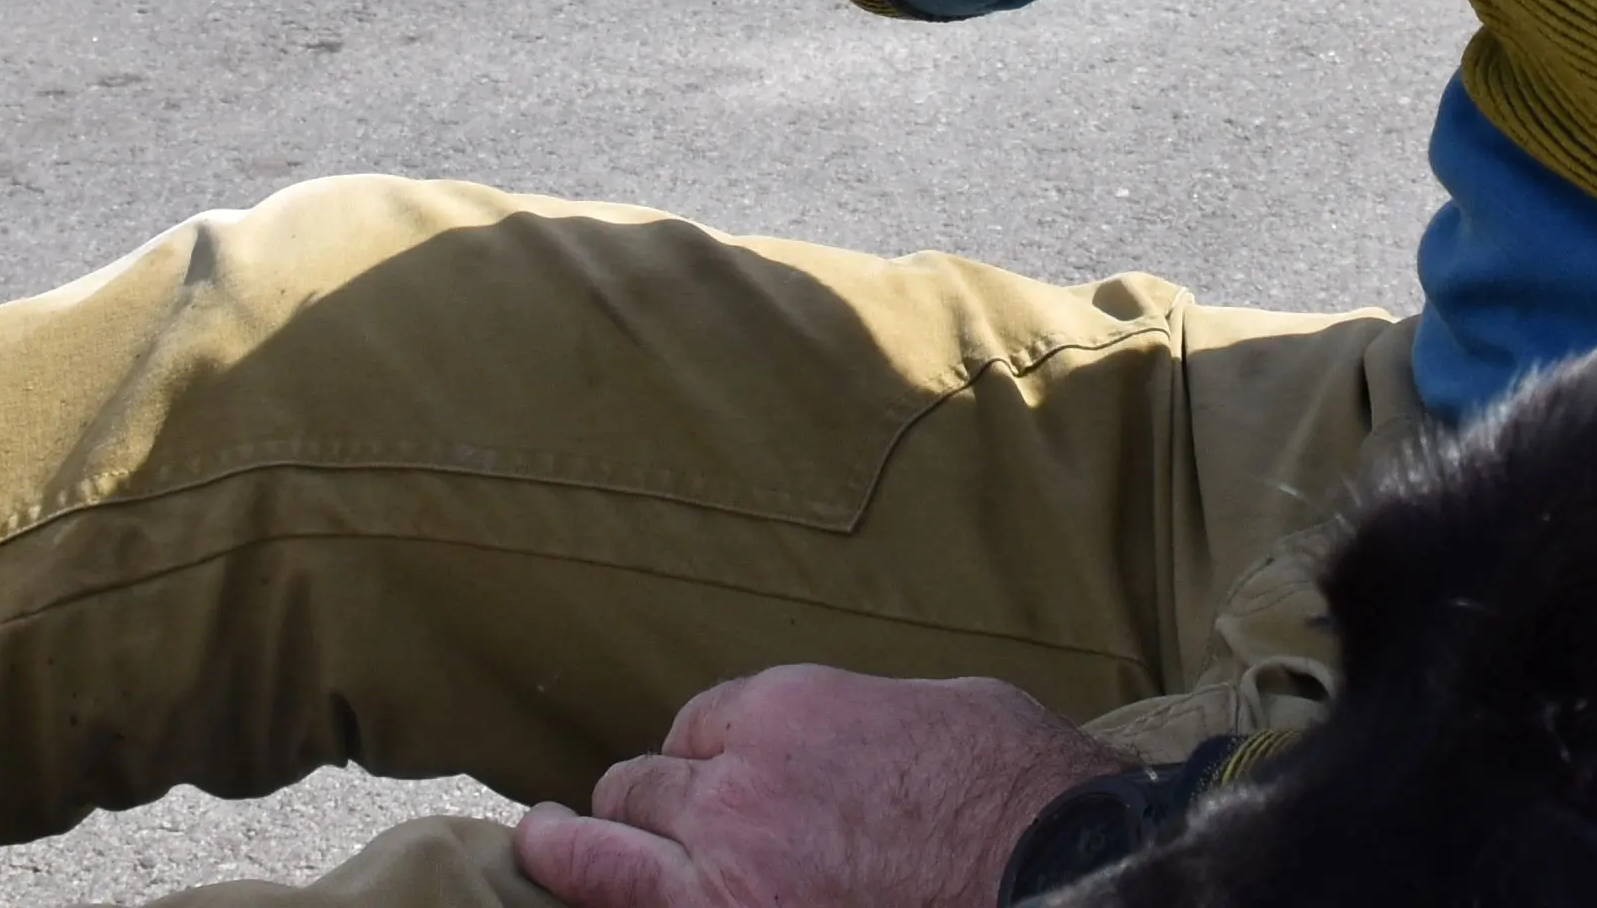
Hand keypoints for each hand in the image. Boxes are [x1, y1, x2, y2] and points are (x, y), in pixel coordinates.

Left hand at [512, 666, 1122, 907]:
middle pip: (641, 785)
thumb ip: (865, 728)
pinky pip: (627, 903)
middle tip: (636, 820)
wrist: (1051, 867)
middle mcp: (738, 782)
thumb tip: (860, 752)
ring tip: (546, 845)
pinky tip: (569, 879)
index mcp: (790, 709)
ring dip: (584, 847)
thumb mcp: (939, 713)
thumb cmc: (1019, 792)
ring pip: (605, 846)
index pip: (700, 727)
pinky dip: (602, 891)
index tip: (711, 782)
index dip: (704, 758)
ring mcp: (726, 871)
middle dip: (643, 802)